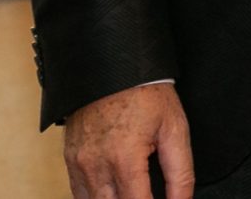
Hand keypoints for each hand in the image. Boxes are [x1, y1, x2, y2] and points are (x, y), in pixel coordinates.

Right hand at [61, 81, 192, 198]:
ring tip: (134, 191)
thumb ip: (181, 173)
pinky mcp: (70, 159)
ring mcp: (79, 164)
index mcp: (125, 159)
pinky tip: (112, 193)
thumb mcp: (175, 129)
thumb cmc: (146, 94)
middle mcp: (96, 165)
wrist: (113, 65)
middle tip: (146, 193)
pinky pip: (78, 194)